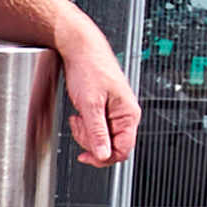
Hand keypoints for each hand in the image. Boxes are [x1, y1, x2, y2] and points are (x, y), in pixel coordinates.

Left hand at [54, 29, 140, 168]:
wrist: (80, 48)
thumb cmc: (89, 68)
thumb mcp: (90, 104)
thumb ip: (97, 132)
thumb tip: (104, 155)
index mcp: (128, 114)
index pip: (123, 150)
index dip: (103, 158)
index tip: (85, 157)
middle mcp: (125, 113)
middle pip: (111, 145)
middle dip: (90, 141)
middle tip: (78, 127)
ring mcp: (115, 111)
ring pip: (102, 137)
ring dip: (86, 133)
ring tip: (77, 118)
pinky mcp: (106, 108)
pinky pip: (97, 126)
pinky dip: (85, 125)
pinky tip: (78, 114)